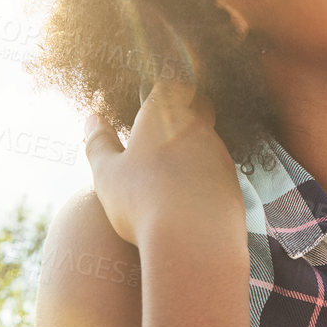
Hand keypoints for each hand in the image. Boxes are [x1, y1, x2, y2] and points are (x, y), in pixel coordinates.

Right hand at [82, 75, 242, 246]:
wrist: (194, 241)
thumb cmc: (142, 201)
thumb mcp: (107, 173)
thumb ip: (98, 143)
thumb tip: (92, 119)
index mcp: (165, 116)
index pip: (172, 85)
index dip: (164, 90)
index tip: (152, 99)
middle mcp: (198, 129)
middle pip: (199, 108)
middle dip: (184, 114)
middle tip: (161, 132)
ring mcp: (220, 156)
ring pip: (209, 142)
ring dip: (194, 150)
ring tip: (172, 173)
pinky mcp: (234, 183)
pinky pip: (219, 172)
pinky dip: (205, 179)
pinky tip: (191, 199)